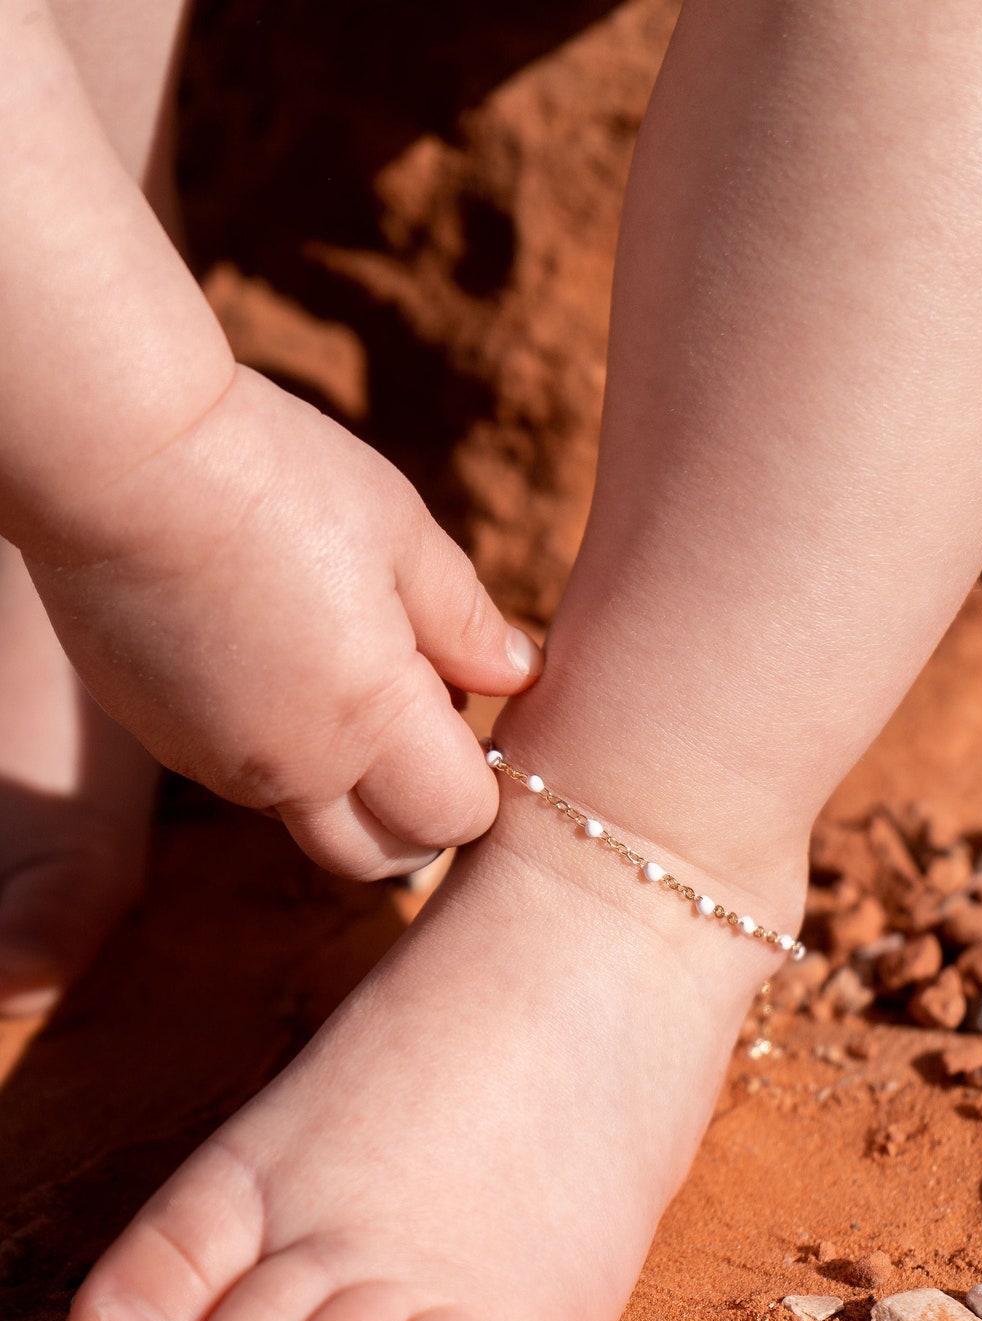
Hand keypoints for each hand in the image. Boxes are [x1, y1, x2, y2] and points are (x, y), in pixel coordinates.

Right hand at [24, 367, 541, 878]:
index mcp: (371, 721)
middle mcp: (291, 769)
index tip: (469, 718)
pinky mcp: (160, 739)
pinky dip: (274, 750)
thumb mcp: (401, 533)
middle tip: (422, 733)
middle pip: (377, 858)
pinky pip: (238, 778)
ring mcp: (216, 763)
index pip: (456, 818)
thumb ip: (465, 621)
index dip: (477, 782)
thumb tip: (517, 674)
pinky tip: (269, 658)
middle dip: (416, 820)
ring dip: (343, 784)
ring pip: (303, 818)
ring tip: (342, 673)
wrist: (121, 458)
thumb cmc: (279, 479)